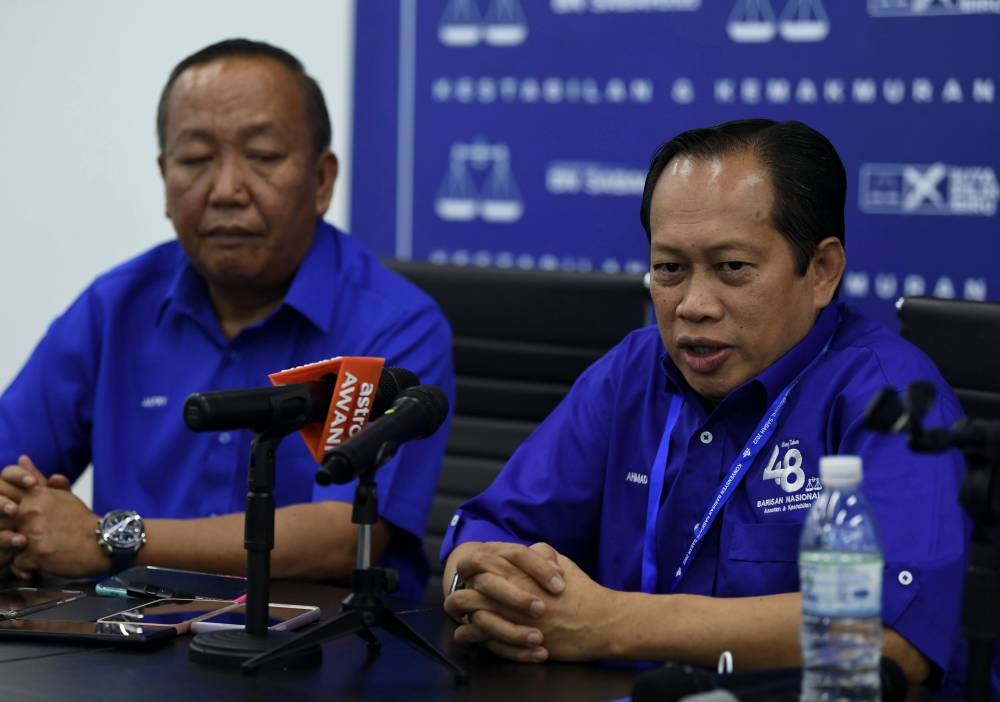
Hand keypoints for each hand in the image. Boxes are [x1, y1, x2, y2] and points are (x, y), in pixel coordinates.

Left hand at [5, 458, 105, 577]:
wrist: (102, 542)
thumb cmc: (81, 520)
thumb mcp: (61, 495)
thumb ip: (38, 479)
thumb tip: (22, 458)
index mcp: (35, 496)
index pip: (2, 494)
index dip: (2, 506)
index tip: (11, 514)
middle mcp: (31, 512)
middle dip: (5, 530)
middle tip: (20, 535)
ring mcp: (32, 534)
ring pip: (4, 544)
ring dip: (13, 549)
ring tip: (27, 551)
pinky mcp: (36, 556)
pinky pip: (16, 564)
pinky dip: (23, 567)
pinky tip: (34, 565)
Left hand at [448, 545, 623, 662]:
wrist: (599, 622)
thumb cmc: (581, 592)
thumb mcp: (560, 561)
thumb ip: (538, 554)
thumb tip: (528, 550)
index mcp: (515, 571)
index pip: (475, 563)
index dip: (467, 568)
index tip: (470, 574)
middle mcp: (507, 594)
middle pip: (465, 592)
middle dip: (457, 597)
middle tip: (459, 599)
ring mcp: (508, 618)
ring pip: (469, 617)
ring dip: (461, 617)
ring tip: (461, 617)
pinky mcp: (512, 640)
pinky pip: (479, 639)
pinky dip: (471, 636)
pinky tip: (470, 633)